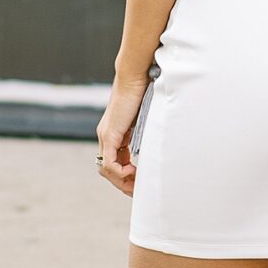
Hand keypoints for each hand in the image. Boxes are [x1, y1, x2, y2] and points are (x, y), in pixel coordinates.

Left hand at [97, 74, 147, 193]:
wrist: (134, 76)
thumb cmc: (143, 90)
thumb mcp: (146, 117)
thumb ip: (148, 130)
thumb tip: (162, 139)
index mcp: (114, 133)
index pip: (114, 162)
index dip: (126, 176)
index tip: (140, 182)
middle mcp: (106, 136)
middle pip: (108, 170)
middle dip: (123, 184)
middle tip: (138, 191)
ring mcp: (106, 135)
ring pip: (106, 169)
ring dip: (121, 181)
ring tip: (136, 184)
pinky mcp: (110, 134)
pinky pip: (109, 162)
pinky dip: (119, 172)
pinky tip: (132, 171)